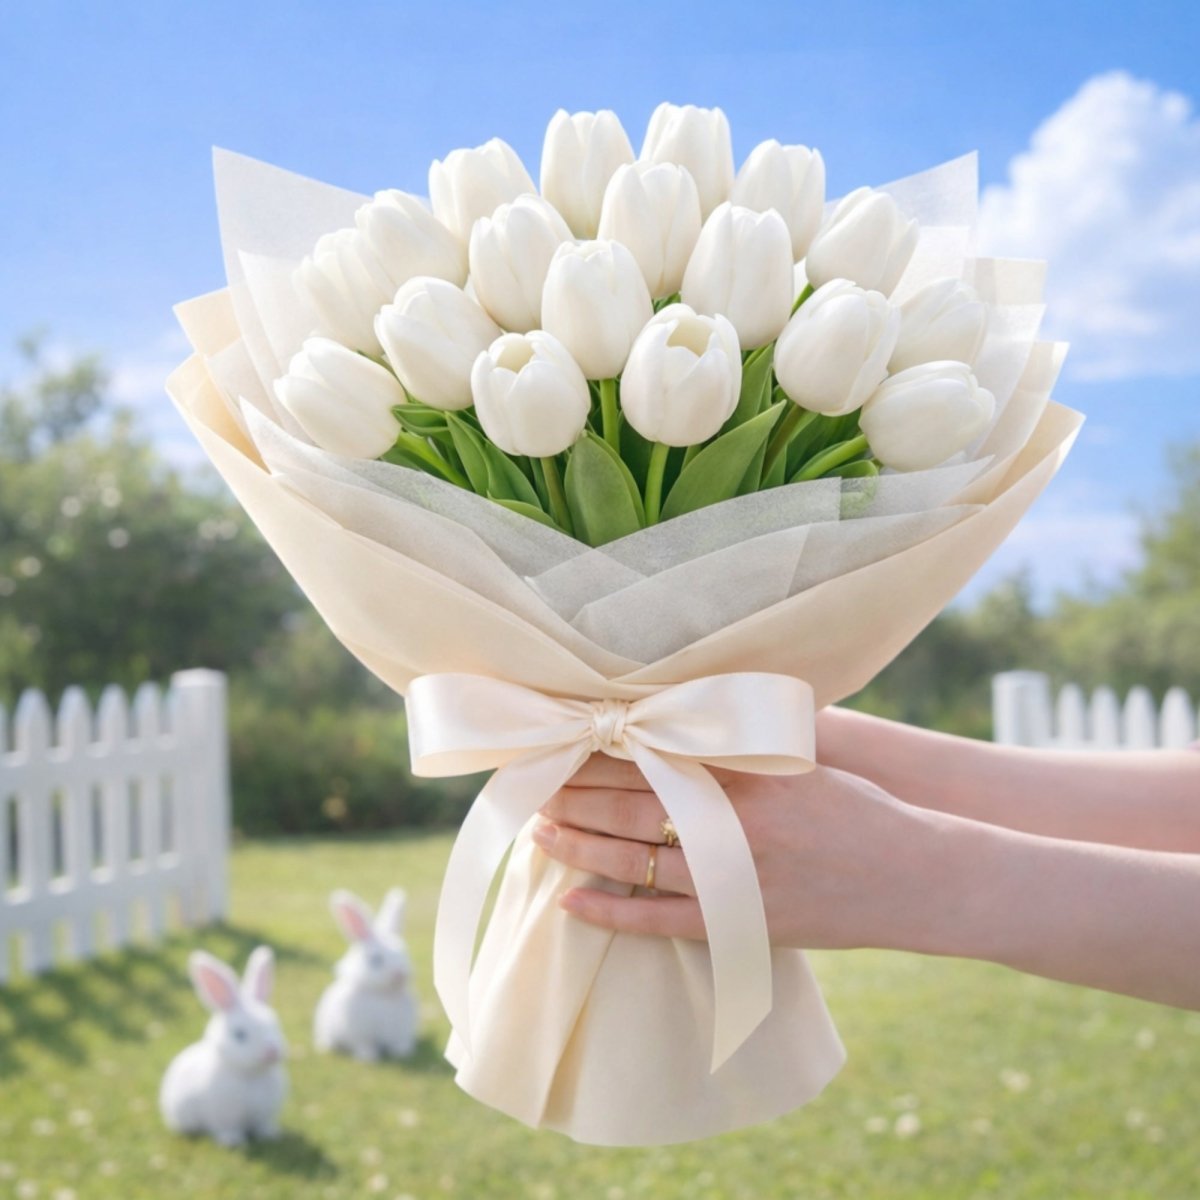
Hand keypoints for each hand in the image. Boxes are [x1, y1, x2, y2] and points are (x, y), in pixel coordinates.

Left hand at [533, 753, 950, 951]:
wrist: (917, 878)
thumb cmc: (860, 807)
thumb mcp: (804, 756)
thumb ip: (738, 740)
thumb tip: (679, 706)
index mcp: (747, 773)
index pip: (652, 754)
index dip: (599, 749)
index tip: (560, 738)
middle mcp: (732, 823)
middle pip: (630, 803)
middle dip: (574, 791)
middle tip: (531, 780)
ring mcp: (733, 879)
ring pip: (633, 860)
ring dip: (578, 845)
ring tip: (538, 831)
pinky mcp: (739, 926)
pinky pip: (657, 922)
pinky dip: (611, 913)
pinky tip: (571, 902)